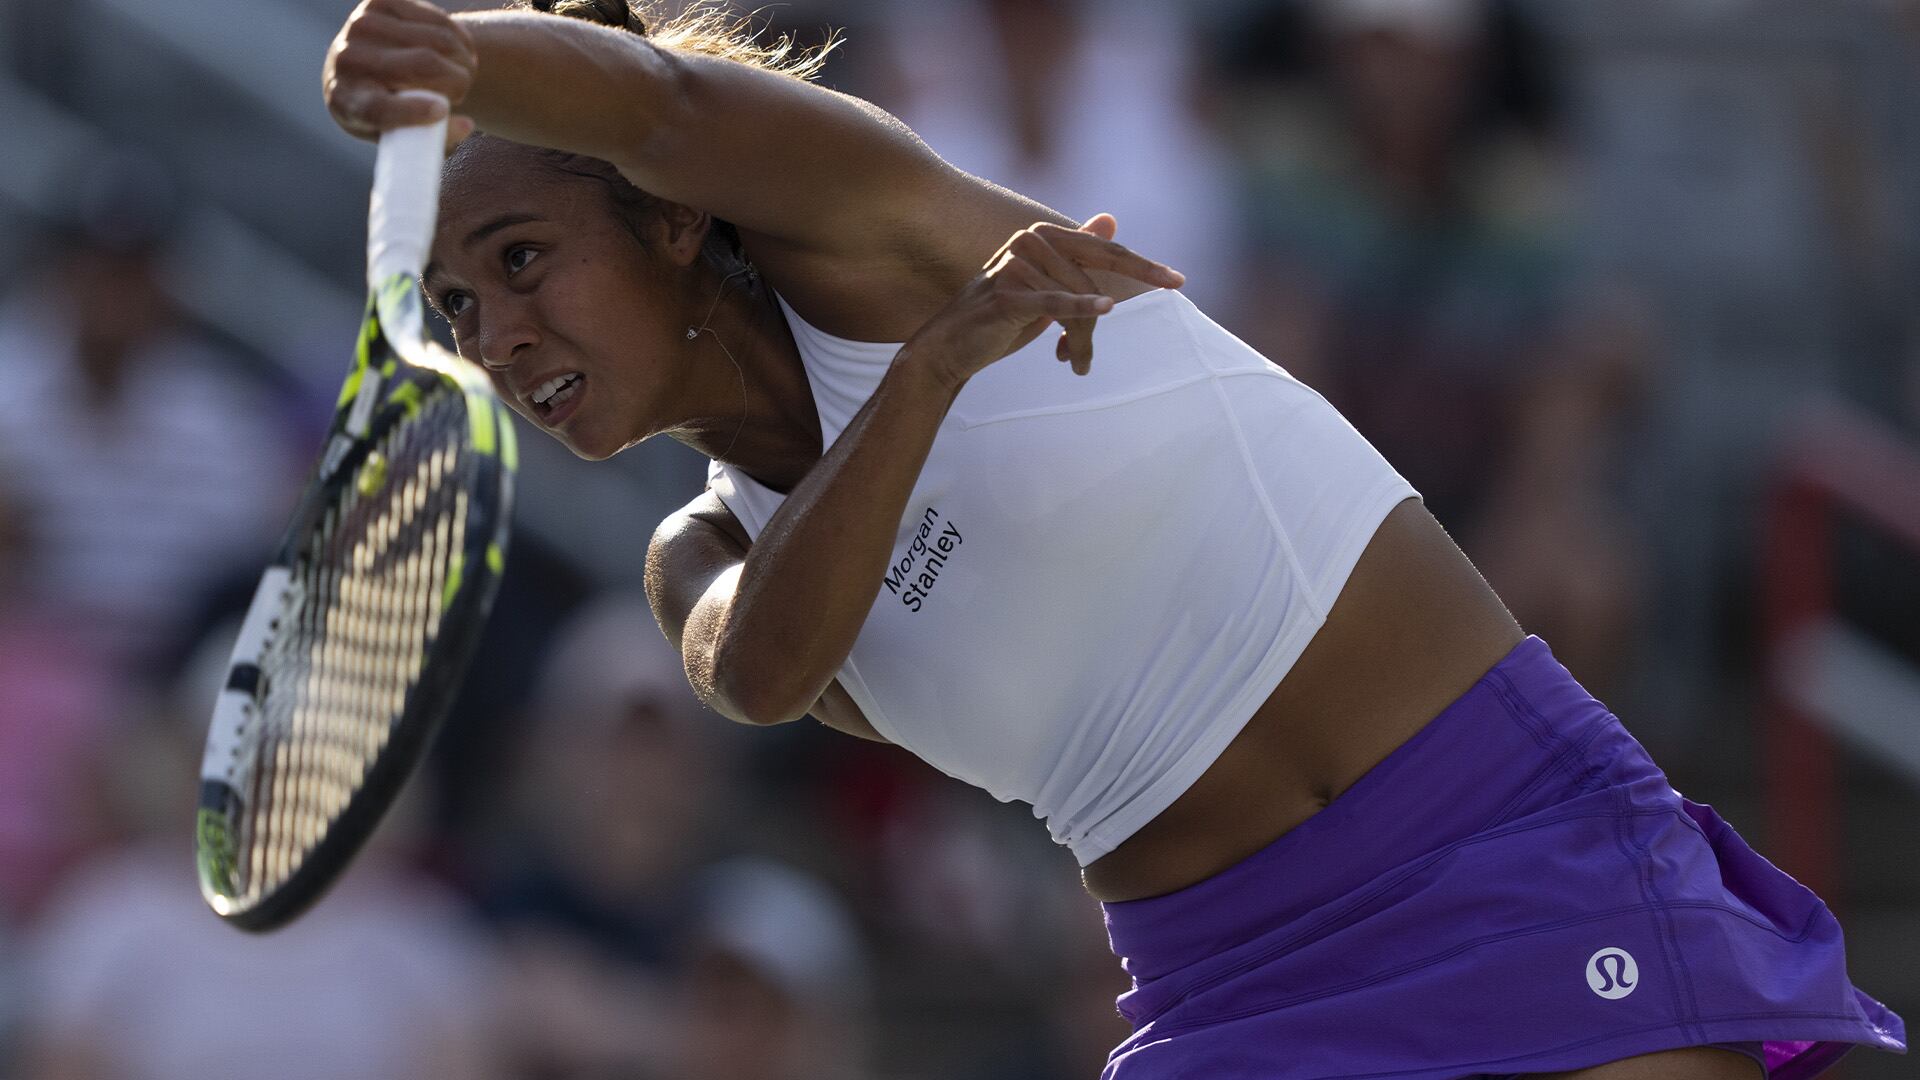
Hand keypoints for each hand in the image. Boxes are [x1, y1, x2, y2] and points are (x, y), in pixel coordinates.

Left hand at [323, 0, 478, 142]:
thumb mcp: (404, 135)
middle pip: (421, 65)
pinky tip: (457, 52)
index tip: (442, 110)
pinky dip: (460, 39)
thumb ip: (434, 139)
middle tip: (463, 92)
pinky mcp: (381, 2)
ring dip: (463, 61)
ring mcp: (363, 25)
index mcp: (347, 101)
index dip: (412, 111)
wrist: (364, 67)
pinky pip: (439, 21)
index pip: (377, 107)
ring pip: (439, 41)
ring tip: (463, 73)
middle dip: (457, 81)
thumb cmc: (390, 111)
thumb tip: (467, 124)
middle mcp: (348, 60)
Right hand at [901, 215, 1183, 388]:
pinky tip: (1105, 309)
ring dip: (1080, 341)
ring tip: (1071, 363)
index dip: (1144, 267)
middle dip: (1095, 327)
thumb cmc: (1001, 316)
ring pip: (1076, 303)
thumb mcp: (1046, 284)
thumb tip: (1110, 218)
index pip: (1106, 252)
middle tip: (1083, 360)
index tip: (1178, 282)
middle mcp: (1031, 241)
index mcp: (1044, 236)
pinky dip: (1081, 308)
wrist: (950, 347)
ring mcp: (1016, 265)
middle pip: (1094, 282)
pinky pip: (1055, 304)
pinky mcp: (1006, 295)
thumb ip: (1077, 254)